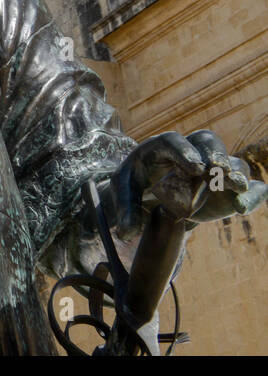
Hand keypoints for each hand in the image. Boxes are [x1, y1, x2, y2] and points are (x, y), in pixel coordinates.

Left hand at [110, 130, 266, 235]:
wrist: (151, 191)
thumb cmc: (135, 185)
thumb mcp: (124, 194)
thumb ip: (125, 211)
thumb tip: (126, 233)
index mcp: (159, 147)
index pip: (172, 141)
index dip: (184, 151)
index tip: (194, 167)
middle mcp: (189, 151)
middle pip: (206, 142)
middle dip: (214, 154)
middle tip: (218, 170)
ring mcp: (211, 168)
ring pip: (230, 162)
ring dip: (235, 173)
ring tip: (236, 187)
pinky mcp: (227, 187)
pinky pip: (248, 186)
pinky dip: (251, 194)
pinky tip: (244, 206)